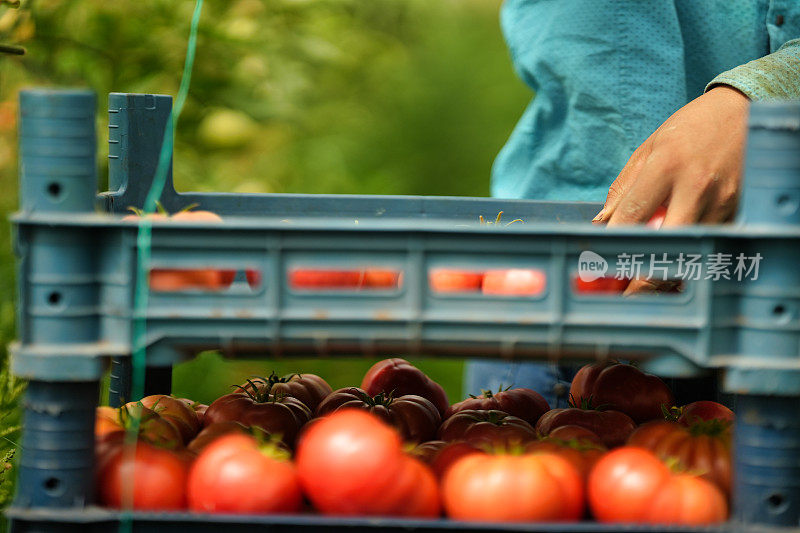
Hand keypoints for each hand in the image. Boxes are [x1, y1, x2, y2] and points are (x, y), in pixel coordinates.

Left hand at [595, 86, 748, 293]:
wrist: (744, 109)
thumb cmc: (689, 129)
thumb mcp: (649, 149)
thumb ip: (624, 188)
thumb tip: (602, 224)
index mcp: (666, 166)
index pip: (630, 217)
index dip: (611, 247)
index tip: (598, 269)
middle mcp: (696, 186)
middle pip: (666, 246)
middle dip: (643, 278)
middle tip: (624, 297)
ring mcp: (723, 201)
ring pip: (693, 254)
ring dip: (669, 275)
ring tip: (647, 289)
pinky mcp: (740, 211)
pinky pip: (712, 246)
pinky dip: (694, 261)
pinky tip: (678, 269)